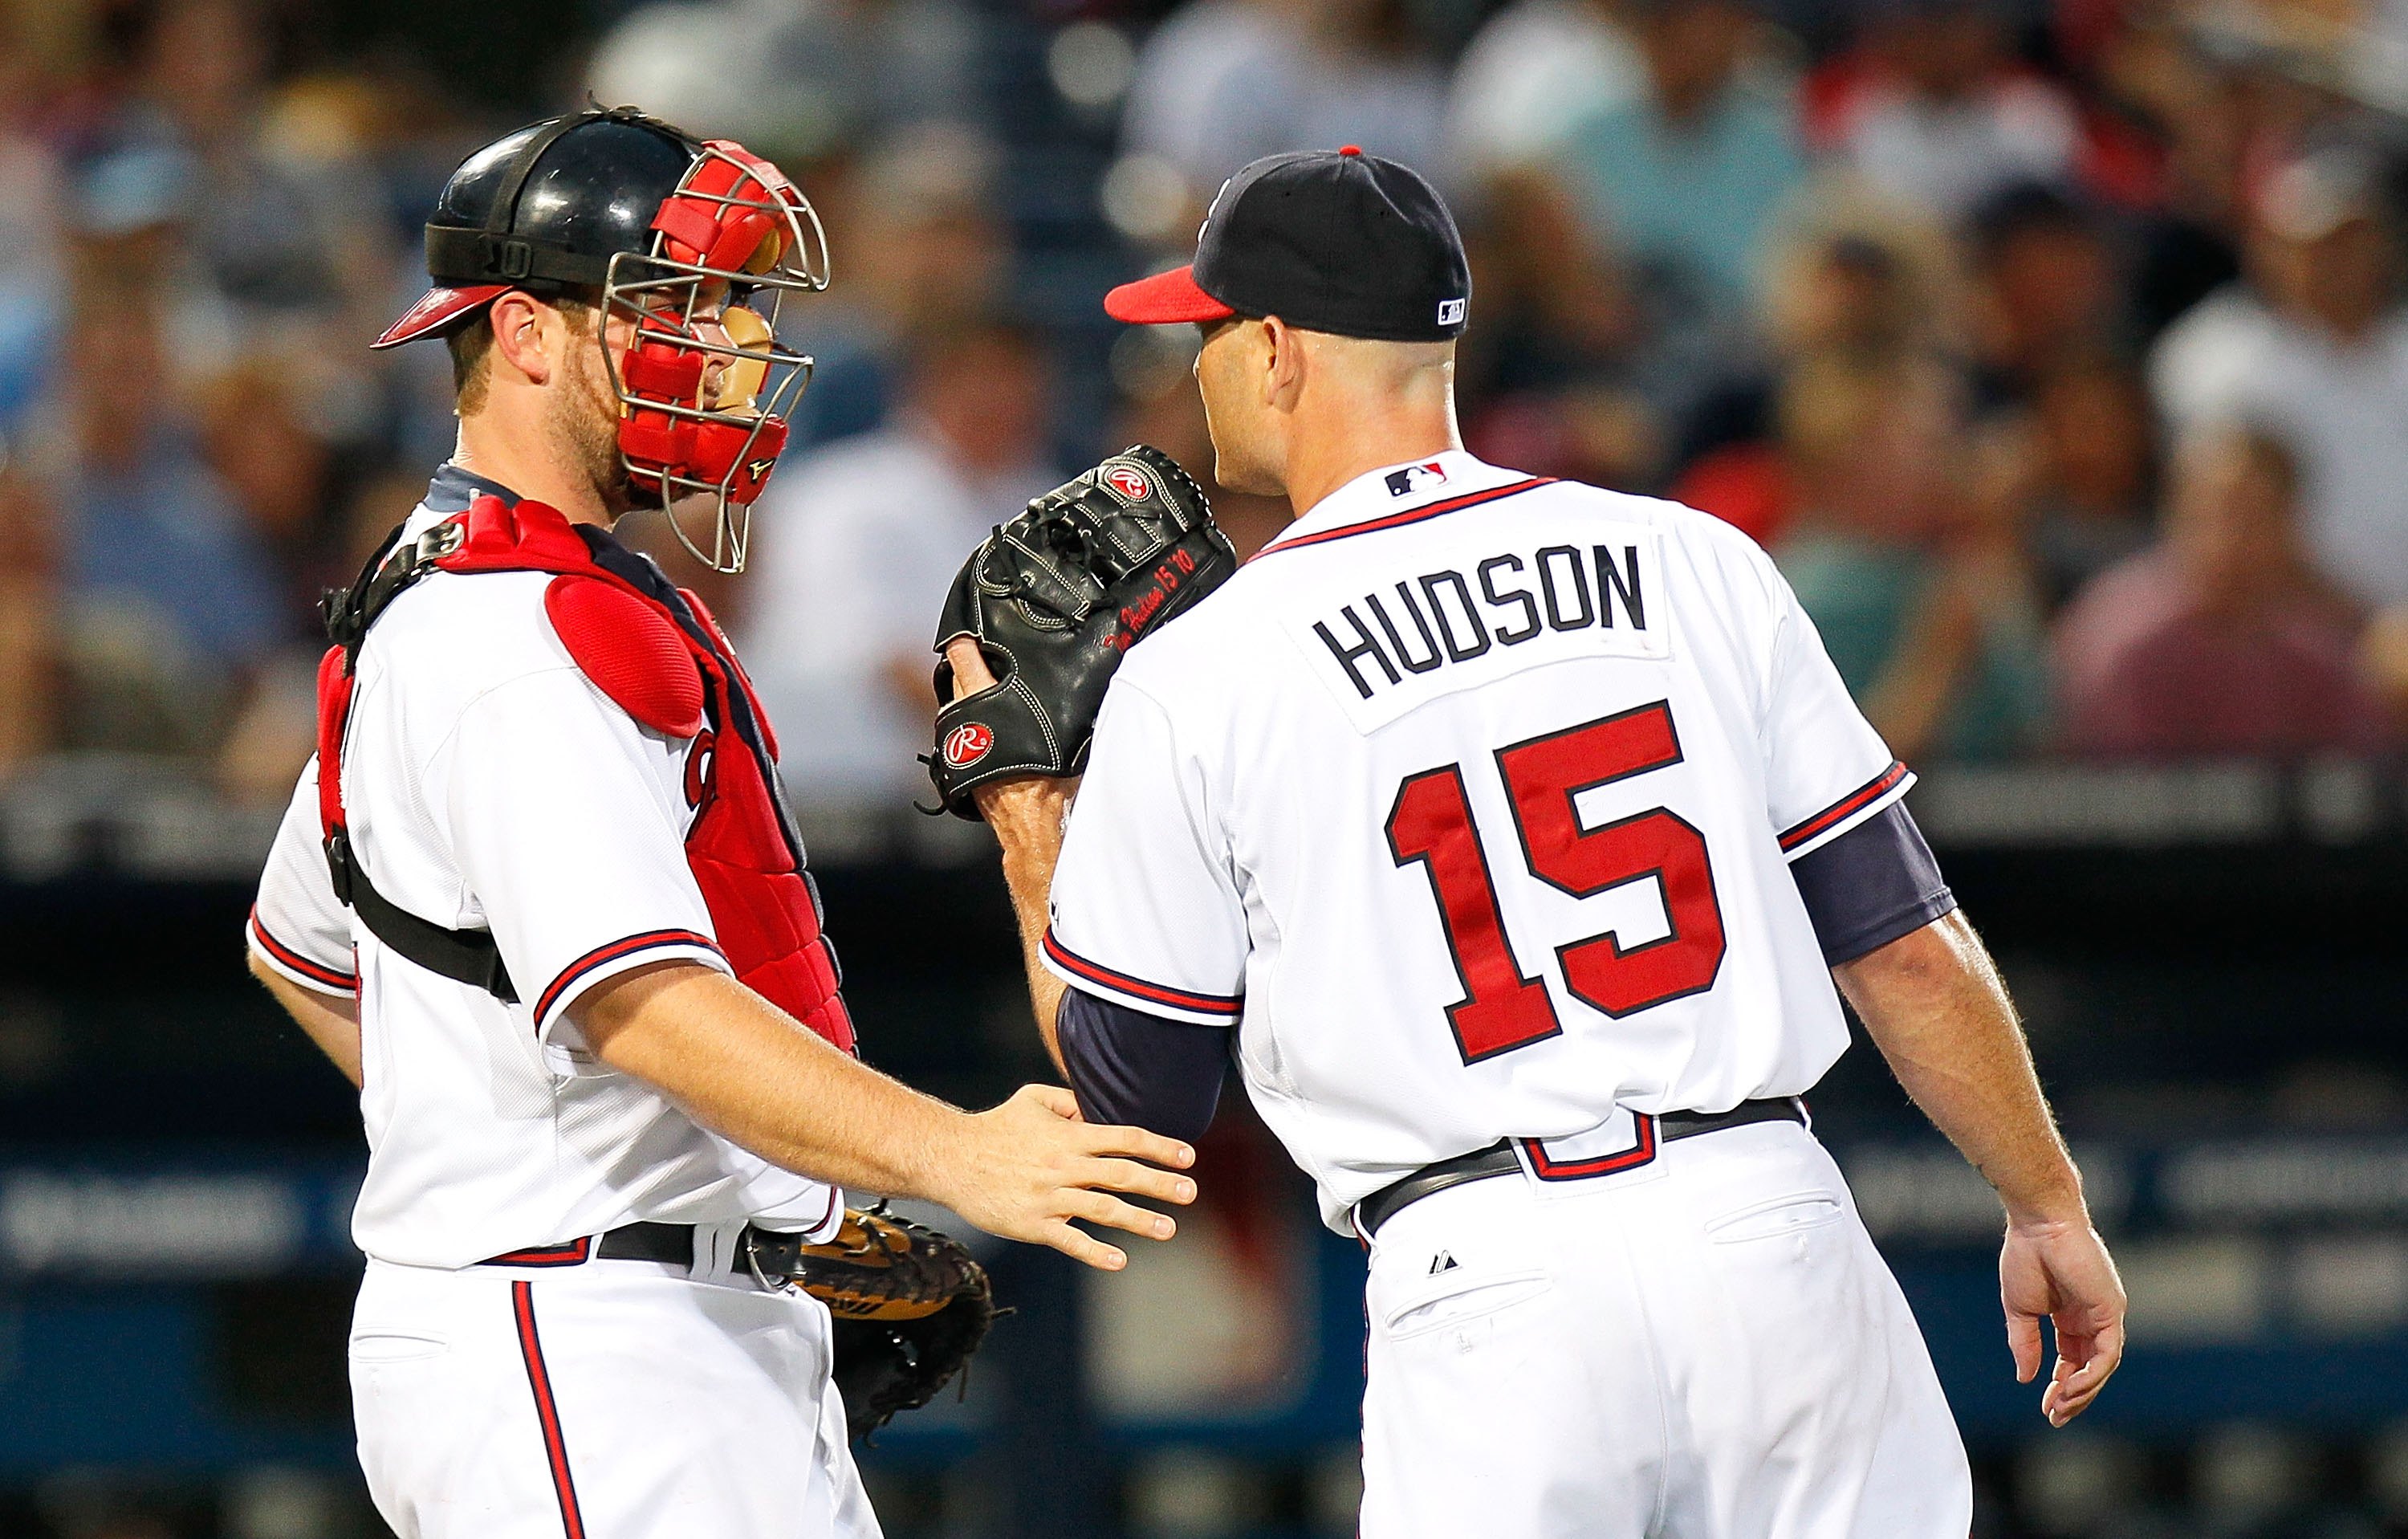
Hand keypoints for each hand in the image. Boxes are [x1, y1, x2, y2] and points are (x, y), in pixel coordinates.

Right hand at [934, 1084, 1196, 1269]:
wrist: (951, 1158)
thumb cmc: (995, 1127)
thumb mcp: (1033, 1099)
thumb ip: (1069, 1101)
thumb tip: (1098, 1109)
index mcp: (1069, 1136)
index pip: (1124, 1138)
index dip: (1158, 1146)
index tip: (1187, 1155)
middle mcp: (1064, 1165)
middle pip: (1121, 1174)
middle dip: (1159, 1183)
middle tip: (1190, 1192)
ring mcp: (1049, 1196)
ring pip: (1102, 1208)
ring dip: (1138, 1219)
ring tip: (1168, 1228)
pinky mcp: (1032, 1223)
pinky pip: (1068, 1239)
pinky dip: (1094, 1251)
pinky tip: (1119, 1260)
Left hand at [946, 637, 1078, 831]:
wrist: (1030, 827)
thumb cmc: (1048, 785)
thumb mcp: (1064, 739)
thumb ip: (1065, 710)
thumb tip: (1085, 685)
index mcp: (990, 708)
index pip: (965, 661)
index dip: (964, 642)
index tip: (967, 632)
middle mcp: (966, 721)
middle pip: (955, 678)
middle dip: (965, 664)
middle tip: (984, 653)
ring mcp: (958, 742)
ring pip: (953, 704)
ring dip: (966, 694)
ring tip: (988, 689)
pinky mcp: (956, 760)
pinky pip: (958, 728)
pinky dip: (968, 719)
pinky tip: (987, 723)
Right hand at [2000, 1216, 2125, 1425]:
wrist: (2037, 1224)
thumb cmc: (2025, 1256)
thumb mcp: (2020, 1309)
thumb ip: (2026, 1343)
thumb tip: (2026, 1377)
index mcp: (2071, 1316)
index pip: (2072, 1360)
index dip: (2060, 1385)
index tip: (2046, 1407)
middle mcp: (2092, 1318)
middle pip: (2090, 1368)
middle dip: (2073, 1396)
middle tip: (2055, 1417)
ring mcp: (2105, 1314)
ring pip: (2101, 1366)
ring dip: (2082, 1390)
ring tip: (2060, 1407)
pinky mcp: (2110, 1310)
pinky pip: (2107, 1353)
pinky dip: (2091, 1374)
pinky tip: (2070, 1386)